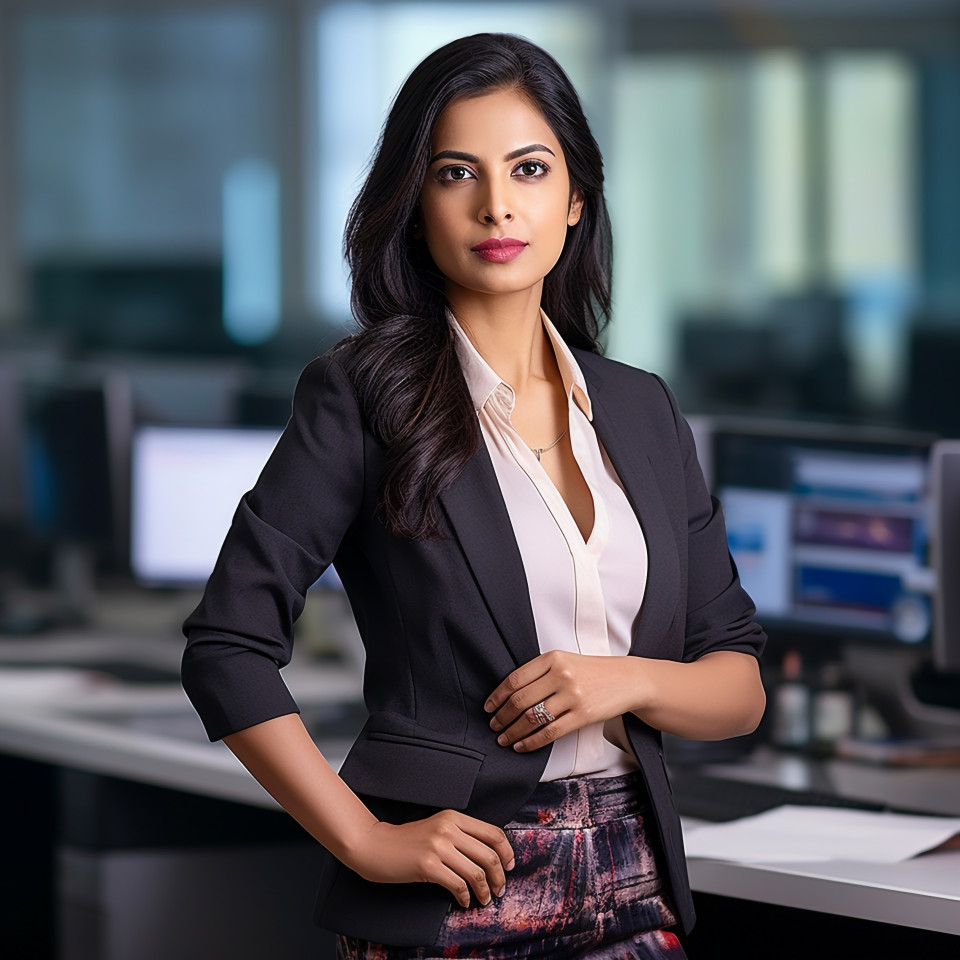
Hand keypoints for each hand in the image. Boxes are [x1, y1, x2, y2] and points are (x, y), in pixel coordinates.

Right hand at [346, 810, 514, 907]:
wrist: (376, 845)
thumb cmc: (408, 841)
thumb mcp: (437, 828)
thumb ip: (460, 835)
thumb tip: (489, 856)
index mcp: (454, 817)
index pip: (493, 833)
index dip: (506, 852)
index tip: (509, 866)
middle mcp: (448, 828)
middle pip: (489, 854)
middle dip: (499, 876)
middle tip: (500, 889)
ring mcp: (438, 846)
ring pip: (476, 872)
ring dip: (485, 891)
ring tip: (484, 899)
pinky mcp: (427, 865)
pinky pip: (457, 885)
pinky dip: (465, 897)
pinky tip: (463, 901)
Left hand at [485, 650, 645, 751]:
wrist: (627, 679)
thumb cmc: (592, 672)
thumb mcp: (565, 661)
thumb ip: (540, 672)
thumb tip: (508, 695)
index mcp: (552, 658)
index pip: (515, 679)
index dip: (497, 696)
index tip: (489, 707)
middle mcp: (561, 675)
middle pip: (520, 700)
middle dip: (502, 716)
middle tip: (494, 725)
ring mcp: (572, 695)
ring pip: (532, 718)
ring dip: (513, 732)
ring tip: (504, 738)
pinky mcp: (583, 715)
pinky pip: (550, 732)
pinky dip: (531, 742)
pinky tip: (522, 746)